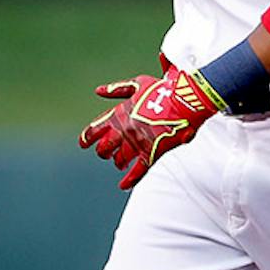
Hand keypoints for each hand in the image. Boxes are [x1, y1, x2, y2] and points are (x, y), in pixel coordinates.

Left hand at [77, 64, 222, 188]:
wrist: (185, 101)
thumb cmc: (163, 90)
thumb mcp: (138, 84)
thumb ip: (117, 89)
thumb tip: (98, 91)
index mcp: (120, 113)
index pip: (95, 129)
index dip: (86, 138)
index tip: (83, 144)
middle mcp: (125, 130)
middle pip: (104, 148)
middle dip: (103, 152)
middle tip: (106, 154)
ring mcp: (138, 142)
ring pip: (119, 159)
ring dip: (117, 162)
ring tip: (120, 163)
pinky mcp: (152, 152)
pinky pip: (138, 171)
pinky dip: (129, 180)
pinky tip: (123, 186)